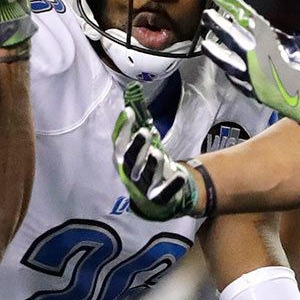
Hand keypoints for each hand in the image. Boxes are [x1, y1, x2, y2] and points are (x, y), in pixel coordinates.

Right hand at [113, 84, 201, 220]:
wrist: (153, 199)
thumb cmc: (145, 167)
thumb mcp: (140, 148)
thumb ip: (137, 129)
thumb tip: (134, 100)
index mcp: (124, 160)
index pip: (119, 143)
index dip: (123, 128)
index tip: (129, 112)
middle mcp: (131, 174)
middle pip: (130, 160)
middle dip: (136, 146)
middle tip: (144, 132)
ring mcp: (144, 187)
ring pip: (147, 175)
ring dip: (152, 164)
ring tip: (157, 152)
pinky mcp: (159, 198)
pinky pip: (165, 193)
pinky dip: (172, 185)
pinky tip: (180, 176)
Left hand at [201, 0, 299, 137]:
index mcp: (270, 41)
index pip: (245, 16)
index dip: (230, 3)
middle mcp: (257, 58)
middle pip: (231, 37)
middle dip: (218, 24)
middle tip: (207, 15)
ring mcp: (255, 78)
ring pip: (228, 61)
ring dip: (216, 51)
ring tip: (206, 43)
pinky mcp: (259, 94)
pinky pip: (238, 82)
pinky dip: (229, 74)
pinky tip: (225, 71)